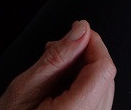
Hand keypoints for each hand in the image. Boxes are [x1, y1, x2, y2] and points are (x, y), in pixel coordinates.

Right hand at [0, 20, 114, 109]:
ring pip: (102, 86)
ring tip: (54, 67)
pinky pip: (95, 100)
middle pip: (105, 77)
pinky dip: (81, 84)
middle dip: (85, 54)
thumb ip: (57, 58)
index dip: (94, 43)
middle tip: (58, 49)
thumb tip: (81, 30)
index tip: (79, 30)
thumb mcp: (25, 87)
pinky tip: (60, 84)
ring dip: (82, 69)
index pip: (103, 69)